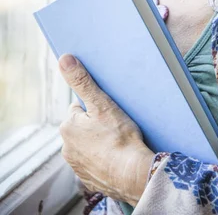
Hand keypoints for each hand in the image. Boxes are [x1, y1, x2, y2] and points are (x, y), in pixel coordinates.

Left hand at [58, 54, 154, 205]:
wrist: (133, 174)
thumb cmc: (119, 137)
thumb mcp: (101, 103)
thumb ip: (81, 80)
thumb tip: (64, 59)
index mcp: (68, 127)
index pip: (79, 107)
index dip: (96, 106)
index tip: (109, 111)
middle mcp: (67, 147)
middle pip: (83, 126)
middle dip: (96, 123)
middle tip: (116, 124)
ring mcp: (78, 165)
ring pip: (89, 143)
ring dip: (100, 140)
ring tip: (118, 140)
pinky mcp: (90, 179)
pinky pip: (96, 161)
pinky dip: (104, 157)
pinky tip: (117, 155)